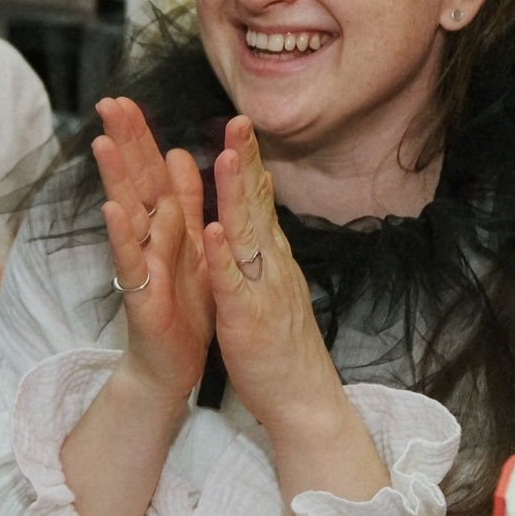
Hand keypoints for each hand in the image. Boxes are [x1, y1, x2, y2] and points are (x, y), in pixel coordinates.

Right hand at [94, 95, 212, 405]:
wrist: (172, 363)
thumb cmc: (182, 305)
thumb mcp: (190, 244)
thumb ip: (183, 201)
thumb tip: (177, 154)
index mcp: (165, 225)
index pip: (151, 170)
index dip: (140, 135)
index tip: (126, 98)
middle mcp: (148, 238)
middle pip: (134, 182)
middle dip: (123, 142)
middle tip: (107, 102)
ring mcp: (140, 264)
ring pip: (128, 214)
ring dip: (115, 179)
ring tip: (102, 143)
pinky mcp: (140, 294)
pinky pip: (131, 261)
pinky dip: (122, 235)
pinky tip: (111, 209)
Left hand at [200, 117, 333, 427]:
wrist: (303, 397)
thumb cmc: (281, 341)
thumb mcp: (274, 281)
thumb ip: (266, 241)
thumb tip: (263, 202)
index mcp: (270, 254)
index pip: (259, 198)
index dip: (249, 158)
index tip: (239, 119)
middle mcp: (270, 263)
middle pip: (256, 203)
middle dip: (245, 159)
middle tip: (237, 117)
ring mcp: (261, 289)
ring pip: (246, 234)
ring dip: (235, 194)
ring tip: (224, 156)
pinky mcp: (247, 319)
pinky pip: (232, 284)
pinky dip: (222, 257)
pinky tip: (211, 231)